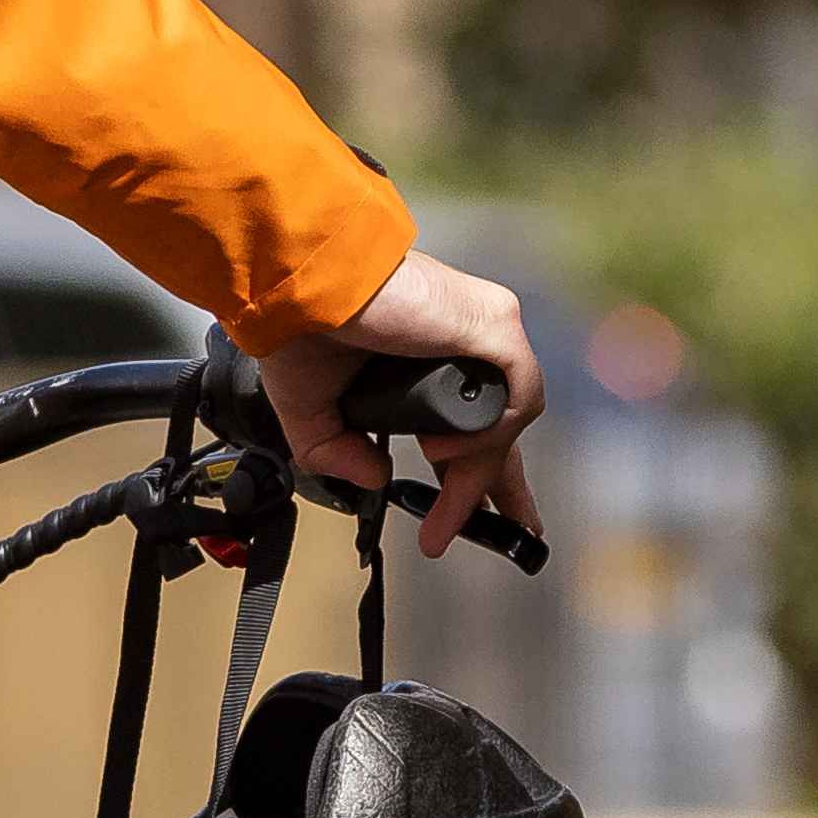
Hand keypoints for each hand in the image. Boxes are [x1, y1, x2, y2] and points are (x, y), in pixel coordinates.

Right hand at [238, 244, 547, 562]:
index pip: (474, 421)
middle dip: (495, 486)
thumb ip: (340, 452)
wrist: (298, 284)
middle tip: (498, 533)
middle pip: (500, 427)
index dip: (479, 472)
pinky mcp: (493, 322)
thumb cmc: (300, 328)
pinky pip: (518, 395)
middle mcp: (463, 343)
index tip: (483, 518)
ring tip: (442, 499)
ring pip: (507, 418)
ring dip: (477, 471)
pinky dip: (488, 431)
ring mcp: (483, 330)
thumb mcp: (313, 413)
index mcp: (427, 361)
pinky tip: (439, 445)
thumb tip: (376, 479)